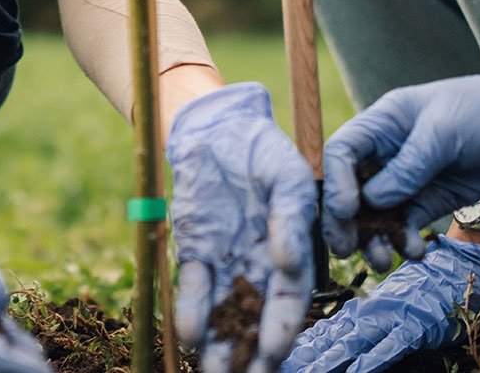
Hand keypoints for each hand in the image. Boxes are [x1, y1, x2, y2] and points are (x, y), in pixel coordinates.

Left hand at [167, 83, 316, 372]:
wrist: (221, 129)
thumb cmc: (265, 152)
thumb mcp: (288, 180)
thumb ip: (290, 220)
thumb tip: (287, 261)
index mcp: (289, 254)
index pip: (288, 302)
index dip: (282, 329)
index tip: (275, 353)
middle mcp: (257, 267)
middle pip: (255, 320)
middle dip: (251, 353)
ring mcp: (224, 262)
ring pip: (223, 313)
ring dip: (219, 344)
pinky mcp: (194, 251)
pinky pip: (193, 287)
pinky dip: (191, 311)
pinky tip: (189, 336)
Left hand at [281, 237, 479, 372]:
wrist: (459, 268)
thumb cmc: (427, 286)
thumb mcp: (389, 301)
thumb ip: (363, 317)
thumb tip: (334, 333)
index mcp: (364, 308)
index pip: (327, 331)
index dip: (304, 346)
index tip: (283, 357)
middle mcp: (371, 313)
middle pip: (331, 340)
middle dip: (307, 357)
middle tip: (281, 366)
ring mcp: (391, 321)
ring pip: (352, 345)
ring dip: (327, 362)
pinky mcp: (414, 329)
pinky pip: (388, 348)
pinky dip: (369, 360)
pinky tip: (352, 370)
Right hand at [321, 55, 479, 266]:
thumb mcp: (444, 131)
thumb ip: (407, 166)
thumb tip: (372, 200)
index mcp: (382, 124)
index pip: (341, 152)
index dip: (335, 183)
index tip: (347, 211)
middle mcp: (387, 153)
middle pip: (349, 190)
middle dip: (345, 222)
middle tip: (347, 249)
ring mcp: (407, 180)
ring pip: (375, 215)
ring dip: (373, 239)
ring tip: (382, 259)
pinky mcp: (430, 201)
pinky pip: (405, 226)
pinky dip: (405, 242)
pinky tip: (415, 251)